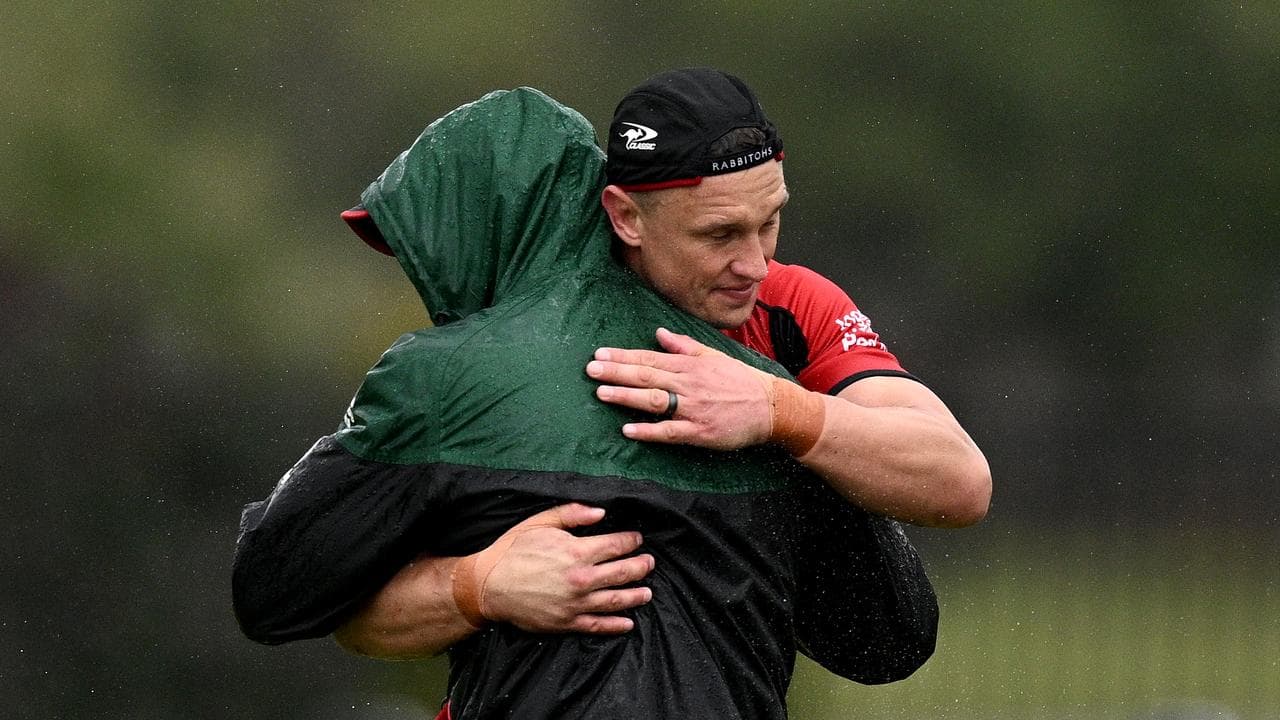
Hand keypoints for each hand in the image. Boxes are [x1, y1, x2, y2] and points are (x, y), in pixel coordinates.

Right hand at [458, 503, 655, 633]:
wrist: (488, 585)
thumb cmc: (512, 550)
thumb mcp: (539, 522)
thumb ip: (572, 513)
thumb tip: (601, 513)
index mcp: (576, 551)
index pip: (616, 545)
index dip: (631, 541)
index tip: (637, 539)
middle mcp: (581, 578)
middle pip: (623, 572)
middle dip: (641, 566)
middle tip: (649, 563)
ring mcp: (576, 603)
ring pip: (616, 600)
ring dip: (636, 596)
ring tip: (647, 592)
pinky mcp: (567, 622)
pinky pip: (598, 625)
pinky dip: (616, 625)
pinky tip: (628, 623)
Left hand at [585, 327, 774, 450]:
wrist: (770, 406)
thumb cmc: (740, 380)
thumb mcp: (713, 355)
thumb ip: (684, 345)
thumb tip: (659, 332)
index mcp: (690, 365)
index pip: (650, 358)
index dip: (623, 356)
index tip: (599, 354)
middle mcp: (689, 384)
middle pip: (647, 376)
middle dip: (616, 372)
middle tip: (590, 369)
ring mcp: (694, 408)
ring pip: (654, 400)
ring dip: (627, 396)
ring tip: (601, 393)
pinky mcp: (700, 432)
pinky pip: (670, 432)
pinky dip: (648, 430)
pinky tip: (628, 429)